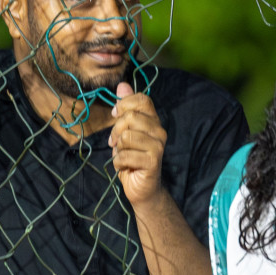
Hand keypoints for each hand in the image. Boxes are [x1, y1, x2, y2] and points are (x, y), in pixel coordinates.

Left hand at [108, 82, 166, 205]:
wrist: (142, 188)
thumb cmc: (132, 159)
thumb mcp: (124, 131)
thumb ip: (124, 109)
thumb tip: (122, 85)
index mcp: (153, 121)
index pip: (142, 99)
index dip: (124, 105)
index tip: (116, 117)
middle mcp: (159, 131)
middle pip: (131, 116)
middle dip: (116, 131)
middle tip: (116, 143)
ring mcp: (158, 146)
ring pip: (127, 136)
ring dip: (118, 149)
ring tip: (123, 156)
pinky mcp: (153, 161)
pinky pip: (126, 155)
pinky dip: (119, 162)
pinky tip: (125, 167)